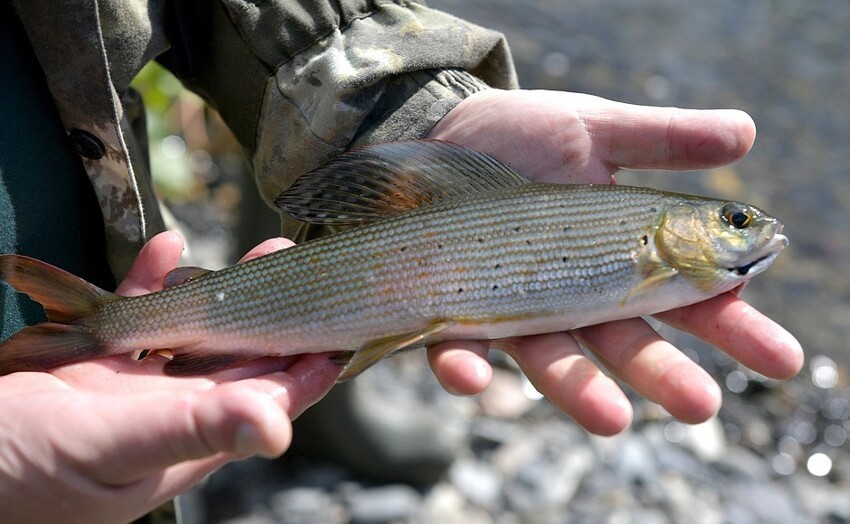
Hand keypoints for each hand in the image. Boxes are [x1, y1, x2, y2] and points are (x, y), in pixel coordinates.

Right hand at [0, 232, 338, 523]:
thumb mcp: (113, 448)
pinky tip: (166, 248)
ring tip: (260, 249)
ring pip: (193, 331)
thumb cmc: (19, 476)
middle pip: (240, 356)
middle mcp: (170, 413)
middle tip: (302, 263)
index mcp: (189, 440)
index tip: (347, 324)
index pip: (270, 399)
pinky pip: (132, 313)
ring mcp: (131, 388)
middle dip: (276, 313)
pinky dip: (150, 281)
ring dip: (223, 291)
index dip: (310, 366)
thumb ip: (194, 431)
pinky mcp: (91, 364)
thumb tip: (280, 429)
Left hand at [425, 89, 802, 434]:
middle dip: (664, 374)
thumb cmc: (519, 133)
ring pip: (552, 361)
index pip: (686, 298)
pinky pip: (458, 348)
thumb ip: (662, 138)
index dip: (733, 326)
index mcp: (617, 256)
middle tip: (703, 404)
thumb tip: (747, 133)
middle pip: (626, 343)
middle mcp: (571, 294)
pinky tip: (475, 377)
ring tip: (613, 421)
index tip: (780, 359)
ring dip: (579, 391)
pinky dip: (468, 366)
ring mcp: (512, 310)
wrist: (437, 129)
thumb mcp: (594, 129)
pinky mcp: (453, 312)